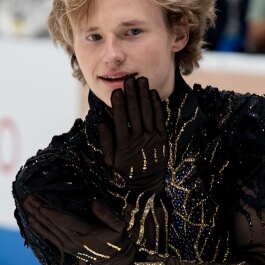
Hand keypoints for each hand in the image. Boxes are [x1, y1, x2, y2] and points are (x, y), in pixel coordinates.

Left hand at [23, 195, 135, 264]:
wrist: (115, 260)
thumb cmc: (117, 239)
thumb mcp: (119, 226)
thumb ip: (108, 215)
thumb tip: (94, 202)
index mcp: (86, 234)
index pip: (66, 221)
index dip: (53, 213)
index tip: (41, 204)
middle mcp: (73, 240)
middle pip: (53, 223)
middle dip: (40, 210)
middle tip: (28, 197)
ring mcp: (68, 245)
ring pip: (49, 229)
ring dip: (37, 216)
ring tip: (26, 204)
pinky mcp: (65, 248)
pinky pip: (49, 237)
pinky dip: (39, 228)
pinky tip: (31, 219)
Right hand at [98, 76, 166, 192]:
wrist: (148, 185)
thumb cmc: (125, 172)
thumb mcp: (110, 161)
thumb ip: (106, 142)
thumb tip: (102, 123)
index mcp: (124, 144)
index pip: (120, 120)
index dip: (118, 105)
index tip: (116, 91)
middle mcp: (139, 139)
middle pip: (135, 112)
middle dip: (132, 95)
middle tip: (129, 80)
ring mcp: (152, 138)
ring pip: (148, 112)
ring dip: (144, 95)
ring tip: (141, 80)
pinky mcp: (163, 138)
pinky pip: (159, 118)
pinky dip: (156, 105)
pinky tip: (152, 93)